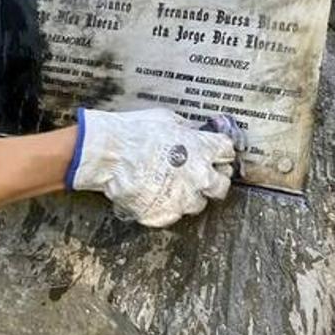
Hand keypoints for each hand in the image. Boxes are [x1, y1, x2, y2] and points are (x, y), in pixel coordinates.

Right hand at [66, 108, 244, 226]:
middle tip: (201, 175)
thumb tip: (191, 134)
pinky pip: (173, 213)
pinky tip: (156, 194)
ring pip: (198, 203)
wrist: (108, 154)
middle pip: (222, 185)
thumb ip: (186, 131)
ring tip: (172, 186)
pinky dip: (166, 205)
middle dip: (214, 180)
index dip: (220, 153)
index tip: (215, 155)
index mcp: (203, 150)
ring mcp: (183, 198)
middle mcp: (199, 177)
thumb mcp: (167, 120)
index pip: (227, 152)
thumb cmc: (134, 133)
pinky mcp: (165, 214)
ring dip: (189, 195)